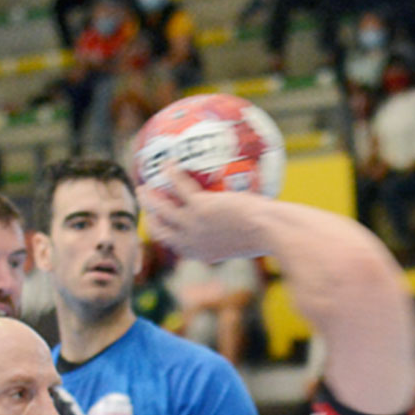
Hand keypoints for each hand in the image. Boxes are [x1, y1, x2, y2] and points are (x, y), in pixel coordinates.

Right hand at [137, 166, 273, 263]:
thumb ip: (240, 231)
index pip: (177, 245)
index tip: (160, 224)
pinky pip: (179, 187)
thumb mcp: (249, 238)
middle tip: (145, 205)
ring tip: (143, 185)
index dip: (165, 234)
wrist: (271, 231)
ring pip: (162, 211)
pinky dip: (172, 174)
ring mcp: (193, 226)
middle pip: (160, 231)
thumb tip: (252, 216)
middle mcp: (192, 243)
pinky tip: (169, 163)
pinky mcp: (199, 208)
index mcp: (202, 252)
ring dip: (149, 199)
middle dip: (148, 219)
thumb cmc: (269, 234)